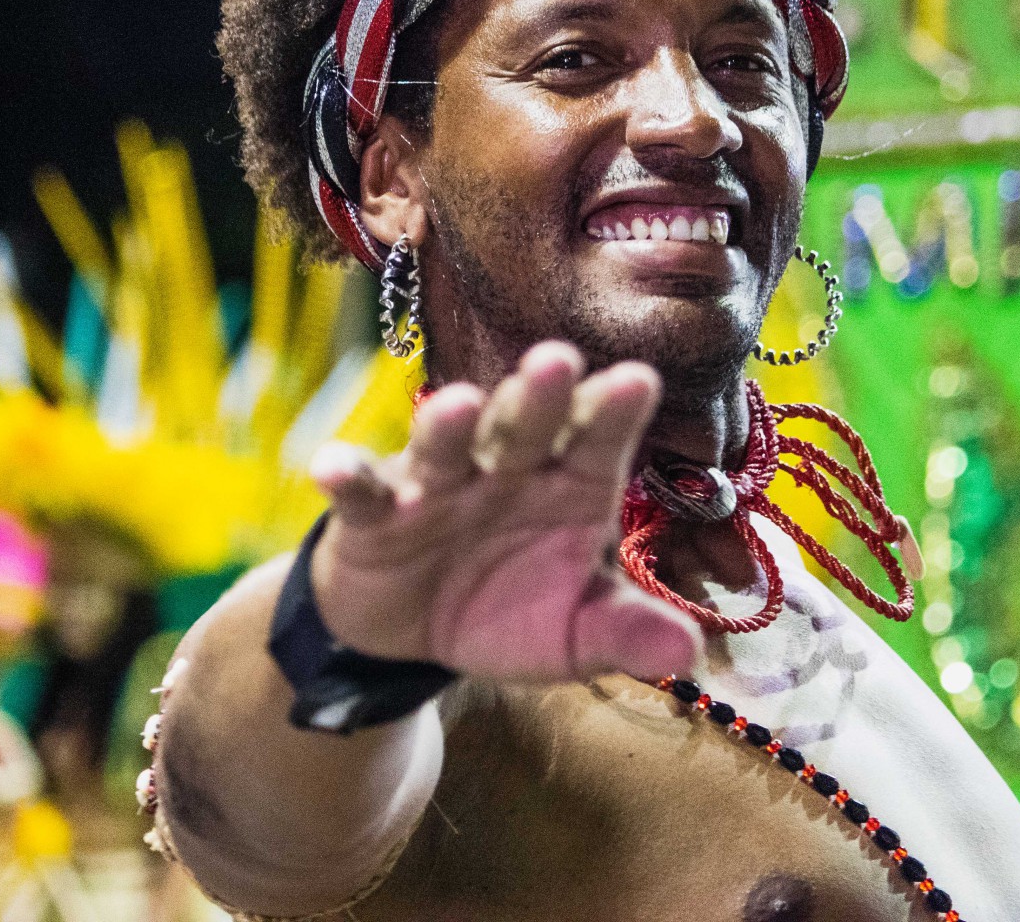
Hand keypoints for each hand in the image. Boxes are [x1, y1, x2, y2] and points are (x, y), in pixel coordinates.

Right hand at [308, 342, 701, 682]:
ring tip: (457, 403)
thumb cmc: (511, 611)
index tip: (638, 381)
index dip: (614, 412)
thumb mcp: (574, 635)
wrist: (416, 639)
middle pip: (525, 427)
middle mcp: (506, 470)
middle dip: (539, 396)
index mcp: (570, 486)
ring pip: (445, 446)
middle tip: (557, 360)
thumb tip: (687, 659)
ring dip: (448, 426)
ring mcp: (438, 486)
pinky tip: (332, 466)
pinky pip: (362, 493)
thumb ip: (625, 635)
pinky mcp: (375, 516)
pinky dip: (346, 478)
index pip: (598, 442)